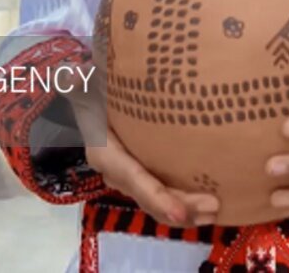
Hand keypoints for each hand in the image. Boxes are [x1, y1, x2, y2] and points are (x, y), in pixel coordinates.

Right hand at [58, 63, 219, 227]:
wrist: (94, 95)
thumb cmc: (95, 86)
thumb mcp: (85, 82)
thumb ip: (78, 80)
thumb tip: (70, 75)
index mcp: (105, 152)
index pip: (133, 179)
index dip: (156, 197)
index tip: (179, 212)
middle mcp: (118, 171)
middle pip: (150, 197)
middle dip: (181, 207)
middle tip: (213, 207)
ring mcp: (132, 176)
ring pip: (159, 201)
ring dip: (188, 210)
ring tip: (217, 212)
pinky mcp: (146, 173)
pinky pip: (164, 194)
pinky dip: (186, 201)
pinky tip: (211, 204)